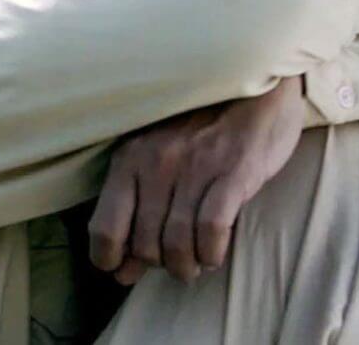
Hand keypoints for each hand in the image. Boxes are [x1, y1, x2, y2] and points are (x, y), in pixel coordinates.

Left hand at [88, 76, 305, 284]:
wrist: (254, 86)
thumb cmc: (201, 128)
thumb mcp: (158, 161)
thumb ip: (137, 214)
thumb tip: (121, 271)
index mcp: (129, 158)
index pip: (104, 227)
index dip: (110, 259)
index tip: (124, 268)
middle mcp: (156, 163)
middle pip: (145, 244)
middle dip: (159, 264)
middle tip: (174, 261)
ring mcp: (195, 167)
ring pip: (177, 243)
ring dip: (187, 266)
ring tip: (196, 264)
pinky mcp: (233, 171)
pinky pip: (212, 229)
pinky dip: (211, 252)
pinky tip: (214, 252)